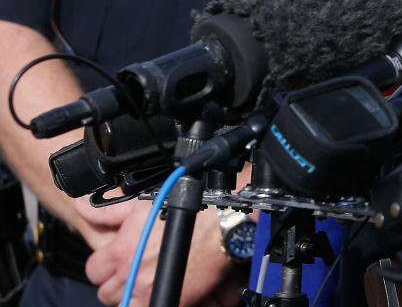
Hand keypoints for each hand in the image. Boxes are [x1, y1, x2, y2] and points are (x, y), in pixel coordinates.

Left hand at [83, 198, 243, 305]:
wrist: (221, 226)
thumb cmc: (187, 210)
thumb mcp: (144, 205)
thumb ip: (109, 211)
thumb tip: (81, 206)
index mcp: (122, 250)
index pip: (94, 270)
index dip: (104, 265)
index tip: (117, 260)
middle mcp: (131, 274)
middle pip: (106, 292)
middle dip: (116, 282)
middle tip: (134, 271)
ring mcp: (148, 291)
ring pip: (122, 304)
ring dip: (130, 295)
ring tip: (146, 282)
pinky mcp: (167, 301)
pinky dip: (146, 303)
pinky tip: (157, 290)